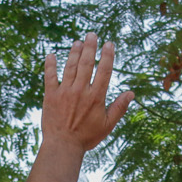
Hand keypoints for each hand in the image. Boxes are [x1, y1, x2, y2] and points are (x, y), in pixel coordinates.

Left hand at [41, 34, 133, 156]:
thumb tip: (131, 93)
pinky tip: (51, 55)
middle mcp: (80, 91)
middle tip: (91, 35)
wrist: (62, 146)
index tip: (109, 44)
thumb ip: (119, 108)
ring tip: (77, 42)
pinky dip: (50, 65)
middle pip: (86, 63)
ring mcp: (64, 92)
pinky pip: (50, 76)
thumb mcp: (107, 125)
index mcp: (96, 97)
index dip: (107, 55)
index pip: (104, 71)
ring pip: (70, 67)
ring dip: (74, 52)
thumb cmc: (86, 137)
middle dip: (90, 47)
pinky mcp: (50, 96)